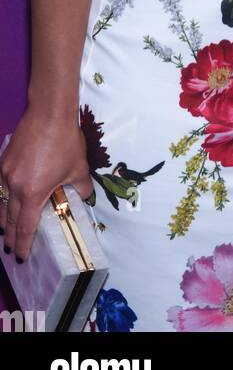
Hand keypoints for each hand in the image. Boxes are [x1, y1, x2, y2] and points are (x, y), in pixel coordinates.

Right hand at [0, 105, 94, 261]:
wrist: (48, 113)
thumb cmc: (66, 141)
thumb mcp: (79, 167)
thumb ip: (82, 187)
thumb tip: (86, 197)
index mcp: (33, 193)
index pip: (25, 227)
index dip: (23, 243)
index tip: (21, 256)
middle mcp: (15, 187)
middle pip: (8, 218)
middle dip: (9, 236)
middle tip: (9, 248)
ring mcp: (6, 173)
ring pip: (1, 202)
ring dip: (2, 218)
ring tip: (4, 230)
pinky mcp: (3, 160)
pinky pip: (0, 185)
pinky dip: (1, 196)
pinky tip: (5, 199)